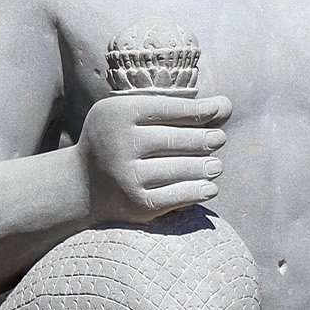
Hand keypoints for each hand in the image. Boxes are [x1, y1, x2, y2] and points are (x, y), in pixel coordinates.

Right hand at [79, 90, 230, 226]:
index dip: (197, 110)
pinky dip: (197, 192)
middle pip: (174, 140)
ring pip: (179, 169)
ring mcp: (126, 176)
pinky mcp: (136, 204)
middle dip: (203, 139)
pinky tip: (210, 187)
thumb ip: (178, 108)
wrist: (83, 184)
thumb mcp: (136, 115)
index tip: (216, 111)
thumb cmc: (120, 140)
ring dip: (205, 167)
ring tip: (216, 166)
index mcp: (116, 114)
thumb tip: (226, 105)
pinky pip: (176, 197)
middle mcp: (118, 144)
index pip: (167, 109)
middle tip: (219, 139)